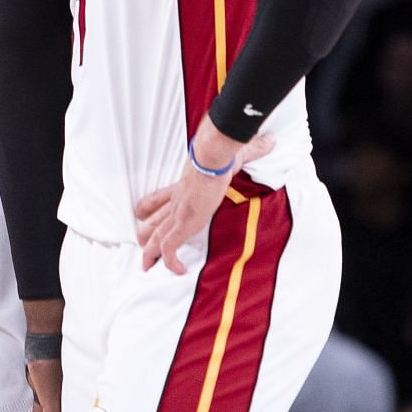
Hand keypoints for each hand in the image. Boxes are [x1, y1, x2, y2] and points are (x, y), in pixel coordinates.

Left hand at [134, 122, 274, 273]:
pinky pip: (170, 248)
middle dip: (147, 236)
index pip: (161, 197)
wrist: (213, 157)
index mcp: (184, 186)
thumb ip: (253, 148)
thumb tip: (270, 140)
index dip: (149, 205)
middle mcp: (178, 201)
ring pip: (156, 237)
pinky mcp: (184, 224)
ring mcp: (179, 214)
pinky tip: (178, 270)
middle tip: (142, 248)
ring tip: (148, 266)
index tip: (140, 212)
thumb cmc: (221, 153)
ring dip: (151, 253)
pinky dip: (171, 262)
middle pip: (154, 219)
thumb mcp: (236, 152)